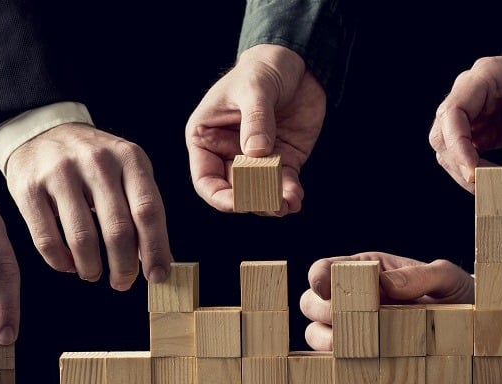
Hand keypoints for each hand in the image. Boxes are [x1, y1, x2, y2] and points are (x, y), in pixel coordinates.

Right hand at [6, 123, 171, 288]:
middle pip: (117, 230)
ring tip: (92, 273)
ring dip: (91, 268)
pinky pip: (47, 240)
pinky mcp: (29, 188)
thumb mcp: (126, 169)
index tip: (157, 276)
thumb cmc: (92, 160)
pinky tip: (68, 263)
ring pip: (82, 240)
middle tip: (123, 283)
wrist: (41, 131)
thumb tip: (158, 260)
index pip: (148, 211)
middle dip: (124, 267)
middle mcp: (97, 162)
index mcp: (129, 158)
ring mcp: (60, 173)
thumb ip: (142, 207)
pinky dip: (60, 262)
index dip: (155, 250)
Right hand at [185, 44, 325, 215]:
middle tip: (270, 203)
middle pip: (234, 191)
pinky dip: (289, 194)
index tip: (238, 203)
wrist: (296, 61)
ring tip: (286, 204)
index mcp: (206, 138)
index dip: (220, 196)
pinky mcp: (282, 159)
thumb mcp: (254, 88)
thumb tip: (256, 153)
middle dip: (252, 201)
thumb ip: (255, 119)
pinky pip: (282, 183)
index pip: (205, 179)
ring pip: (260, 192)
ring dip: (272, 203)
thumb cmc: (262, 69)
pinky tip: (295, 199)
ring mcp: (256, 159)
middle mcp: (228, 153)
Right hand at [299, 252, 473, 350]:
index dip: (318, 278)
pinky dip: (337, 362)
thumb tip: (387, 284)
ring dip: (327, 340)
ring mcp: (352, 328)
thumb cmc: (455, 294)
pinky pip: (331, 360)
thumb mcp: (446, 278)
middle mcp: (351, 298)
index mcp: (364, 269)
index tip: (328, 289)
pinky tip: (359, 363)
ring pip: (314, 332)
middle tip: (348, 322)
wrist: (471, 326)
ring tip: (356, 347)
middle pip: (310, 302)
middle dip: (323, 312)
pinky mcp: (359, 355)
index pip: (324, 269)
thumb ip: (420, 275)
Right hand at [429, 54, 501, 191]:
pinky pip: (464, 152)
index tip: (472, 172)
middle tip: (482, 186)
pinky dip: (473, 170)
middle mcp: (471, 92)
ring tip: (490, 187)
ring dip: (462, 169)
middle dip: (457, 162)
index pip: (453, 111)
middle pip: (443, 131)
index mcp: (487, 76)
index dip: (457, 144)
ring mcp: (474, 111)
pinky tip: (492, 180)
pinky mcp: (480, 128)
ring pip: (448, 145)